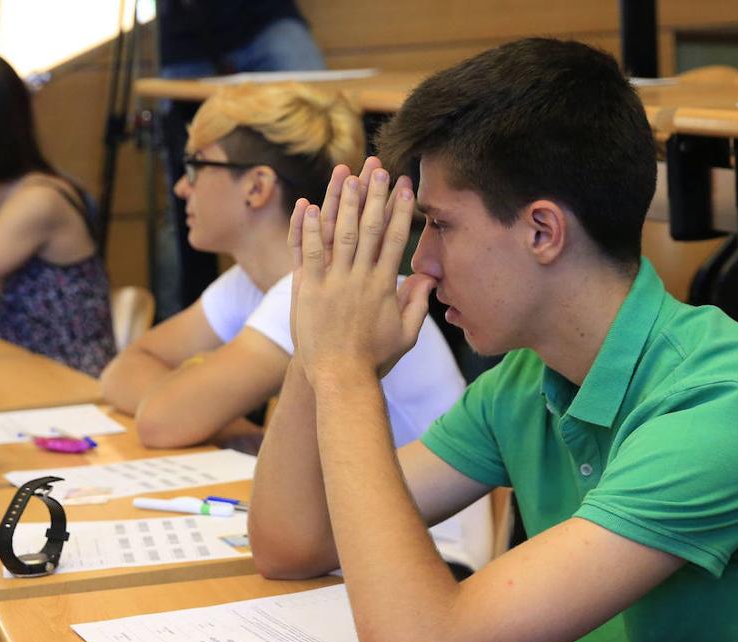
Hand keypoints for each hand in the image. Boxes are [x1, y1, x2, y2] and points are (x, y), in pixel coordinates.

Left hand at [288, 158, 434, 385]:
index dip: (400, 209)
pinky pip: (308, 253)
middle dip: (373, 194)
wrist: (340, 378)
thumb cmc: (374, 359)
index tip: (405, 185)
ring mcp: (332, 282)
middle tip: (377, 166)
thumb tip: (430, 277)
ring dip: (342, 201)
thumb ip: (418, 303)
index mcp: (383, 285)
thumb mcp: (406, 334)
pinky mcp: (308, 290)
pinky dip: (308, 229)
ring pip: (339, 233)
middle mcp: (359, 278)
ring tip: (346, 174)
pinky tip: (310, 205)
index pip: (395, 238)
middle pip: (368, 227)